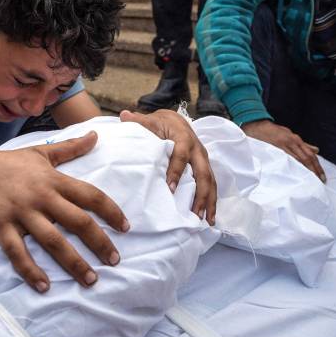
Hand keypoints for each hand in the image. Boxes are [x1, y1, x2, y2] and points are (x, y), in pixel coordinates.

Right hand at [0, 132, 128, 292]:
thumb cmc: (10, 164)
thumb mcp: (42, 153)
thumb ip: (71, 148)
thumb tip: (96, 135)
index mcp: (54, 180)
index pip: (91, 195)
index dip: (111, 211)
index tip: (125, 227)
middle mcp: (41, 196)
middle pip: (78, 221)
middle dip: (100, 242)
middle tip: (115, 261)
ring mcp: (21, 212)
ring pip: (53, 241)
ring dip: (73, 263)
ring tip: (90, 280)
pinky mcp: (1, 226)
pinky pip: (17, 252)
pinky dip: (31, 271)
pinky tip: (44, 286)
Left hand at [120, 109, 216, 223]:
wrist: (175, 120)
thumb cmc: (160, 124)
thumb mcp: (150, 120)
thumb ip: (138, 121)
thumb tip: (124, 115)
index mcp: (183, 138)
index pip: (181, 156)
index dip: (176, 172)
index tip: (170, 188)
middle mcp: (197, 149)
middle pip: (203, 173)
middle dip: (201, 194)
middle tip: (195, 213)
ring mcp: (203, 160)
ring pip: (210, 182)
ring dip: (209, 201)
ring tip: (205, 221)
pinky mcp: (205, 167)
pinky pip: (211, 185)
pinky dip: (211, 201)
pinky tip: (208, 217)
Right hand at [241, 119, 325, 182]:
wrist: (258, 127)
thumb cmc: (274, 132)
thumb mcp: (290, 136)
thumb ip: (303, 145)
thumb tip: (316, 150)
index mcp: (296, 140)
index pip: (310, 155)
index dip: (317, 166)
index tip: (322, 176)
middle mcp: (293, 142)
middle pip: (307, 158)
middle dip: (315, 170)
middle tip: (321, 180)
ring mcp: (284, 146)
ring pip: (299, 159)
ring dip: (307, 170)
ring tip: (313, 179)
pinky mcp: (276, 149)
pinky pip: (287, 159)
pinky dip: (294, 166)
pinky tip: (298, 174)